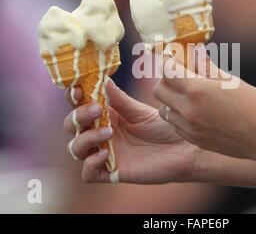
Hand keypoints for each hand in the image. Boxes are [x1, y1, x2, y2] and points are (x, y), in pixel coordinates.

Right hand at [63, 79, 199, 183]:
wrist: (183, 149)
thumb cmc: (164, 127)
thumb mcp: (140, 111)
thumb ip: (120, 100)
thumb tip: (102, 80)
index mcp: (107, 115)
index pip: (80, 105)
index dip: (73, 97)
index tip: (77, 90)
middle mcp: (101, 133)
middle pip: (72, 126)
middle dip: (78, 116)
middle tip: (98, 109)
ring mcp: (105, 153)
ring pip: (76, 148)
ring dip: (86, 138)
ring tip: (108, 132)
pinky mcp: (113, 172)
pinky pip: (88, 174)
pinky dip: (90, 164)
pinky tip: (105, 154)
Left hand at [153, 52, 255, 160]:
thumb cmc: (252, 105)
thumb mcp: (229, 80)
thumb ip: (206, 66)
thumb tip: (194, 52)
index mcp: (196, 90)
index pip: (166, 70)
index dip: (169, 62)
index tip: (174, 59)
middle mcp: (187, 109)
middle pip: (158, 90)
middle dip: (166, 80)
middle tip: (180, 77)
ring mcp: (188, 127)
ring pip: (163, 109)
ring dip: (170, 100)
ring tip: (189, 96)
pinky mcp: (192, 139)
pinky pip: (174, 124)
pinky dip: (178, 116)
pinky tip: (195, 112)